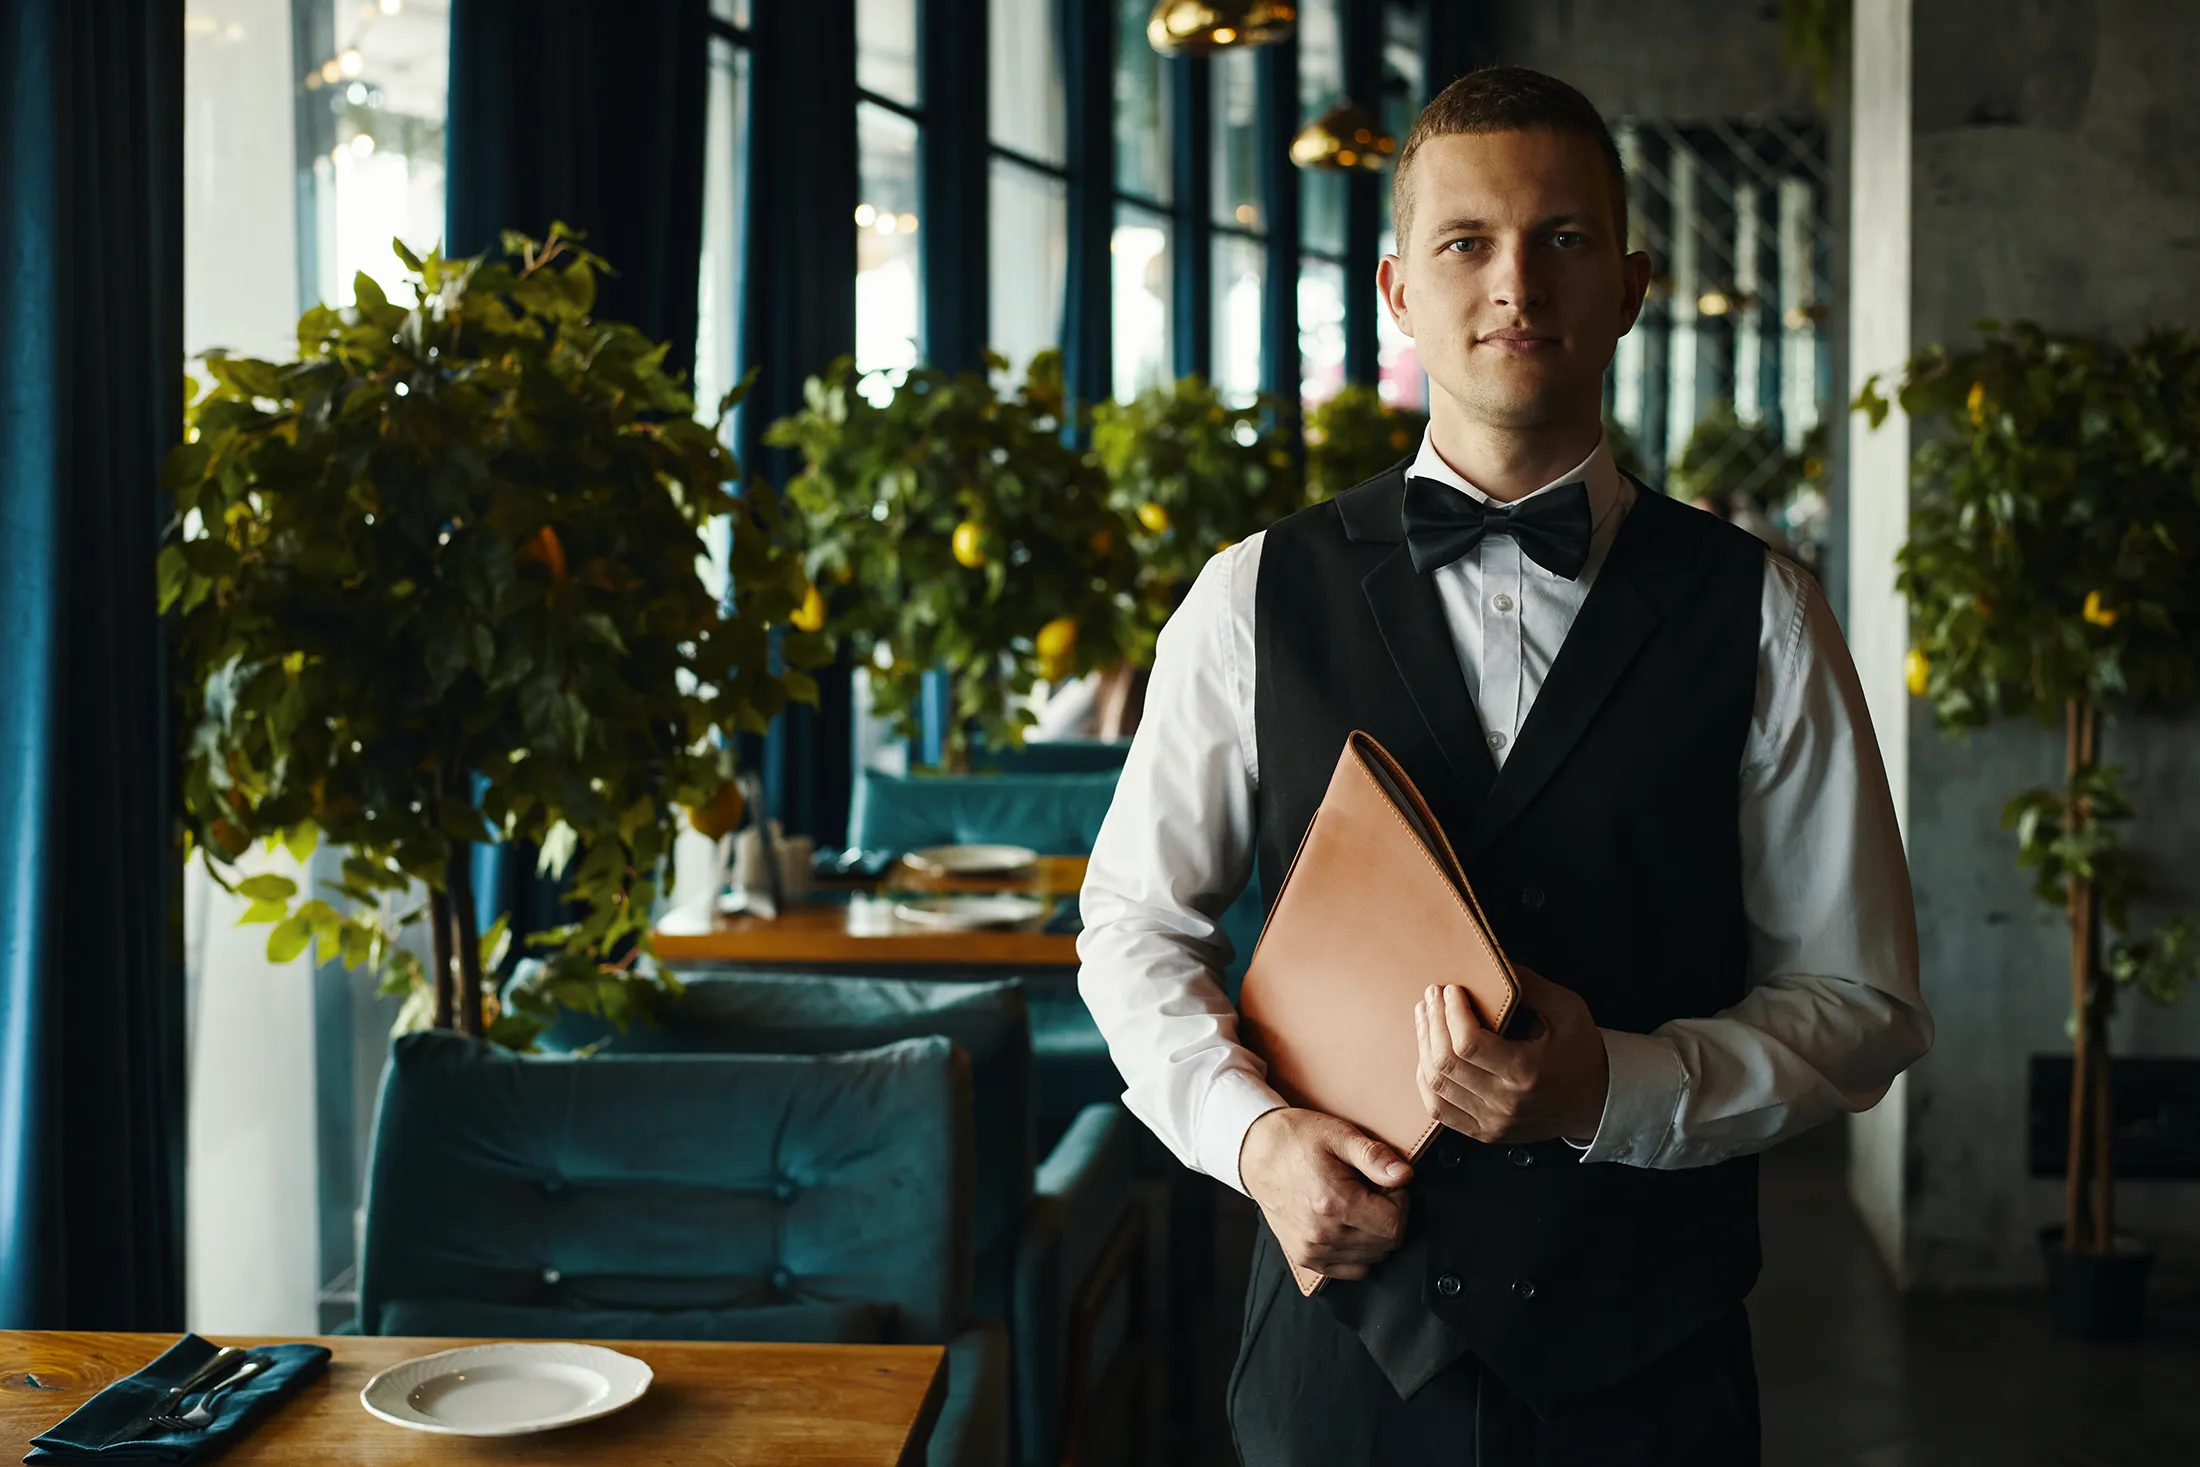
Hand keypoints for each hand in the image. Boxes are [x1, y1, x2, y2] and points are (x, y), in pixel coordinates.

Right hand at [1237, 1107, 1412, 1280]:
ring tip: (1356, 1205)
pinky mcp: (1305, 1258)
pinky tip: (1348, 1225)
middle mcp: (1323, 1234)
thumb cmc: (1296, 1141)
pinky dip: (1359, 1251)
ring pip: (1372, 1258)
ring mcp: (1312, 1250)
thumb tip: (1404, 1175)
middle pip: (1386, 1244)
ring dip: (1374, 1234)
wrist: (1256, 1152)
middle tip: (1371, 1191)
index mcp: (1335, 1203)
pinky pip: (1351, 1270)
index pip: (1395, 1224)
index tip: (1387, 1185)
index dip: (1400, 1202)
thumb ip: (1374, 1156)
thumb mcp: (1339, 1135)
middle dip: (1388, 1216)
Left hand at [1414, 968, 1609, 1145]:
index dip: (1451, 1013)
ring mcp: (1492, 1122)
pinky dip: (1426, 1080)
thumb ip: (1529, 986)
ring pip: (1436, 1086)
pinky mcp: (1484, 1132)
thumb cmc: (1581, 1053)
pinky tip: (1427, 1054)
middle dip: (1432, 1022)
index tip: (1451, 989)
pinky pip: (1439, 1109)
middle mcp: (1506, 1102)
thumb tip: (1493, 963)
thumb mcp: (1567, 1010)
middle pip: (1446, 1063)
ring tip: (1426, 1017)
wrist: (1596, 1102)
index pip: (1468, 1044)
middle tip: (1431, 996)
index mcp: (1526, 1072)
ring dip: (1424, 1046)